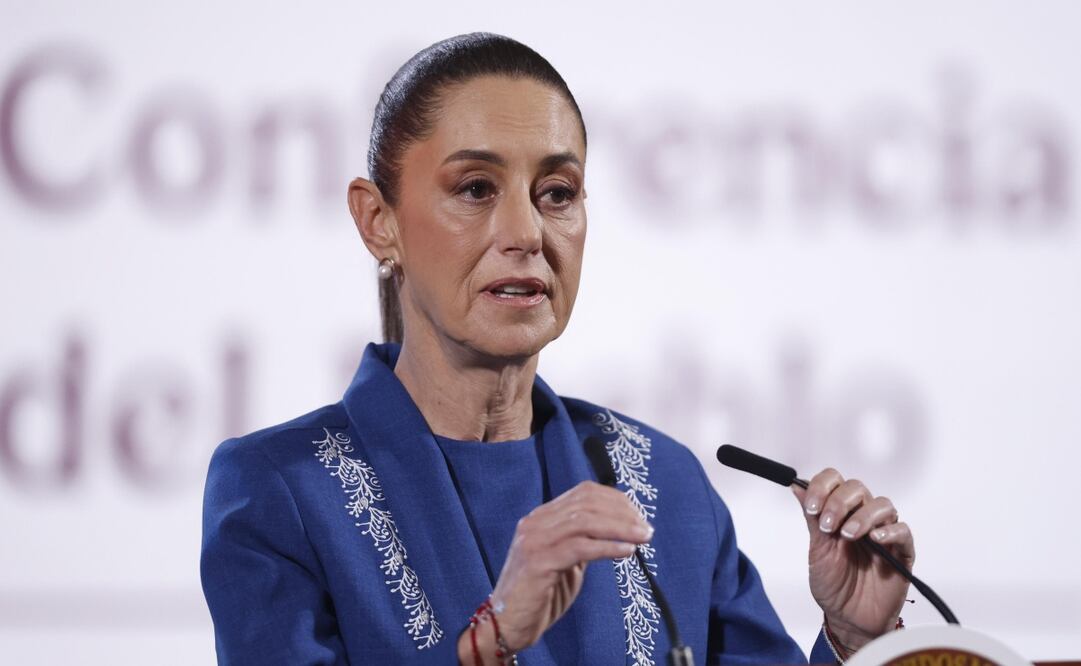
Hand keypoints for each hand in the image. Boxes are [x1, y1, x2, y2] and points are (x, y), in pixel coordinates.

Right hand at [457, 481, 651, 662]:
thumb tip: (619, 529)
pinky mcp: (538, 562)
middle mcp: (536, 522)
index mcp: (542, 517)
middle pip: (587, 503)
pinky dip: (607, 547)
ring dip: (620, 528)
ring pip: (585, 521)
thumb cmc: (539, 593)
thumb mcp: (565, 559)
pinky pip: (580, 548)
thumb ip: (583, 540)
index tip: (638, 516)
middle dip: (622, 513)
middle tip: (646, 529)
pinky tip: (626, 552)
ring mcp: (535, 540)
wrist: (507, 622)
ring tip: (642, 538)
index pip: (584, 493)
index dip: (616, 500)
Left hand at [793, 468, 914, 651]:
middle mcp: (862, 518)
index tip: (813, 508)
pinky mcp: (902, 552)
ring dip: (863, 516)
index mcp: (839, 514)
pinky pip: (903, 531)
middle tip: (828, 525)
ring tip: (849, 535)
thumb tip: (797, 486)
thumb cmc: (833, 585)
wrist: (848, 619)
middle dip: (840, 502)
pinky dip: (890, 530)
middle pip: (857, 488)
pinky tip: (876, 539)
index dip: (822, 487)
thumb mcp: (817, 551)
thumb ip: (812, 518)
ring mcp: (883, 534)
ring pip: (883, 505)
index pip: (835, 481)